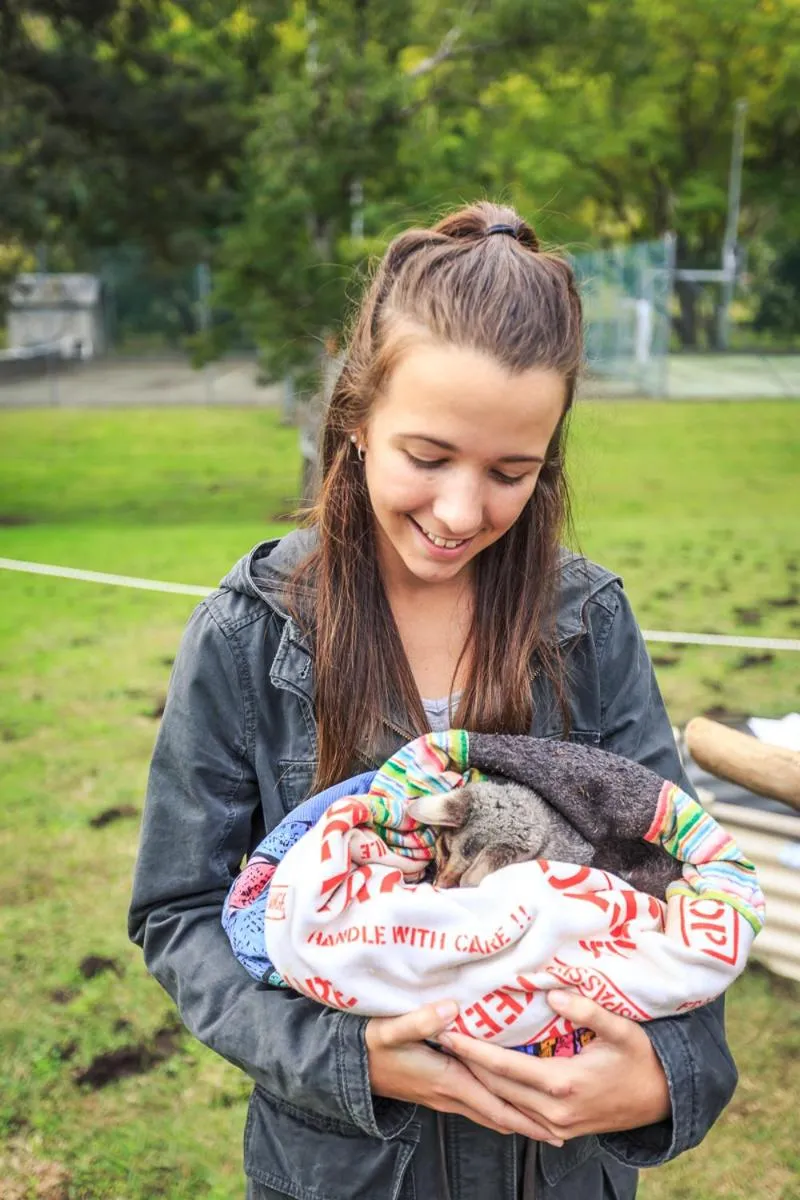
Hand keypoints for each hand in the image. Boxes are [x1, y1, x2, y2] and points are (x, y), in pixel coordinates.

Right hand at [365, 1001, 564, 1143]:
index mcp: (448, 1079)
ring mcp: (444, 1097)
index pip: (495, 1104)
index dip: (526, 1116)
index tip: (554, 1123)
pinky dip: (498, 1111)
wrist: (350, 1065)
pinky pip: (477, 1107)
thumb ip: (422, 1019)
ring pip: (489, 1115)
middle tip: (563, 1133)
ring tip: (544, 1125)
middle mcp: (451, 1095)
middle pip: (499, 1117)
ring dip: (517, 1121)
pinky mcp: (439, 1092)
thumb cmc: (372, 1045)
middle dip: (530, 1126)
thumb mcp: (393, 1028)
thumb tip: (452, 1006)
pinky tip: (508, 1104)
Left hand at [438, 990, 670, 1140]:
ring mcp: (556, 1125)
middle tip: (441, 1038)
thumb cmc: (640, 1059)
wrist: (662, 1100)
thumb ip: (587, 1011)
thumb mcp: (621, 1029)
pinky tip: (484, 1081)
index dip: (473, 1050)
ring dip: (478, 1082)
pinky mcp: (560, 1129)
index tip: (448, 1032)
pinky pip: (519, 1116)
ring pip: (504, 1105)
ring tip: (455, 1056)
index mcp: (563, 1084)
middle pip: (496, 1088)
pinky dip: (498, 1098)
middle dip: (466, 1064)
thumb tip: (553, 994)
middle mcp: (554, 1110)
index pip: (504, 1067)